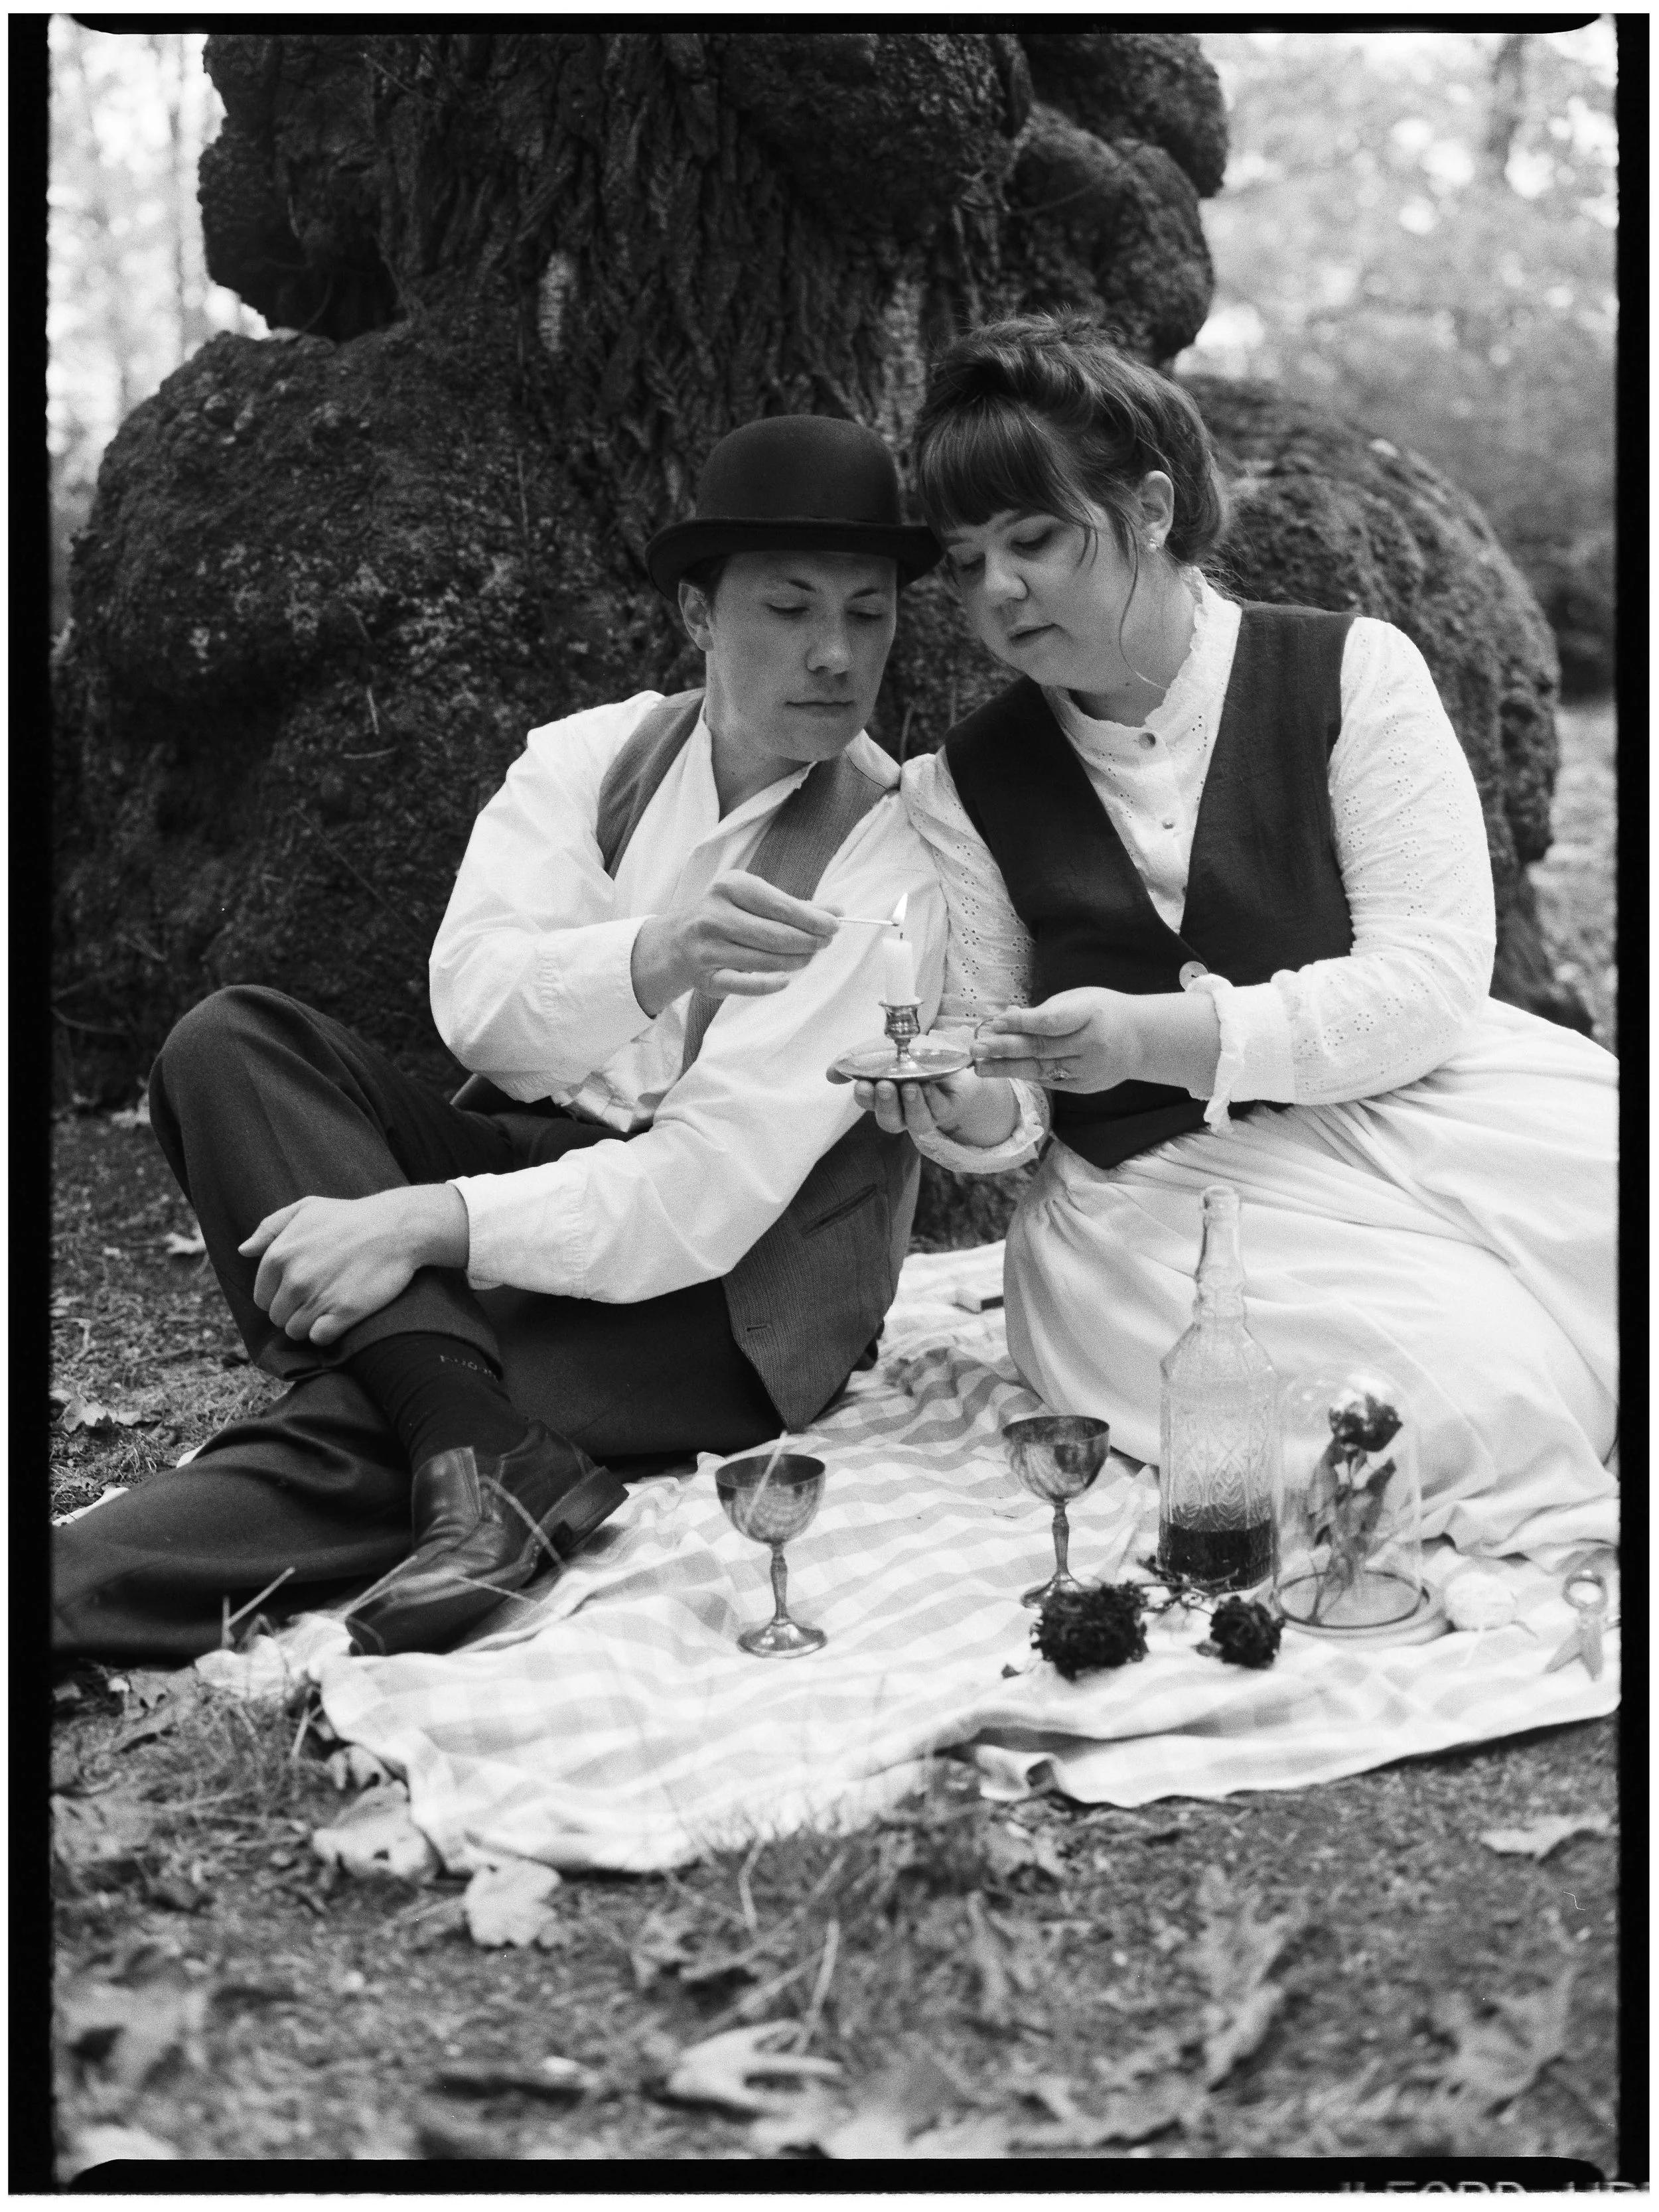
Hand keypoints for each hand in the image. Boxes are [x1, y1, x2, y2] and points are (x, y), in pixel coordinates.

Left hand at [237, 1186, 469, 1345]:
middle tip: (321, 1294)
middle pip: (278, 1318)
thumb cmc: (350, 1216)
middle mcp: (294, 1279)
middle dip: (295, 1310)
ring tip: (331, 1304)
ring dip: (311, 1323)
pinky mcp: (343, 1313)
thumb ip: (269, 1228)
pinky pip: (319, 1338)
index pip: (261, 1297)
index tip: (302, 1286)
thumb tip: (244, 1250)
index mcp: (279, 1256)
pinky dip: (327, 1332)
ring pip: (297, 1331)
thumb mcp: (306, 1209)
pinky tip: (340, 1316)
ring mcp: (318, 1298)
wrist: (397, 1227)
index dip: (279, 1296)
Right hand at [631, 871, 839, 1014]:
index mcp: (729, 887)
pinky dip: (771, 984)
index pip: (780, 905)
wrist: (676, 941)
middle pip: (776, 935)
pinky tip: (786, 979)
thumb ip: (795, 905)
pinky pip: (746, 986)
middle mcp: (714, 916)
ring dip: (796, 962)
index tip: (835, 925)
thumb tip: (838, 911)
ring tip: (808, 957)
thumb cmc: (725, 915)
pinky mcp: (707, 978)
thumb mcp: (752, 899)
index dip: (812, 918)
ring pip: (765, 961)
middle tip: (825, 943)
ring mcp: (708, 949)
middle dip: (808, 941)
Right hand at [852, 1068, 1019, 1149]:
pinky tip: (930, 1086)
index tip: (863, 1084)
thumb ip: (852, 1063)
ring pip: (915, 1122)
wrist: (944, 1053)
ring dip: (911, 1105)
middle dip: (886, 1105)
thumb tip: (830, 1075)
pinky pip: (939, 1111)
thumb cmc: (907, 1055)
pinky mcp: (946, 1109)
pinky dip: (932, 1099)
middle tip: (886, 1085)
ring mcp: (925, 1112)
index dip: (865, 1097)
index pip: (869, 1103)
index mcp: (882, 1097)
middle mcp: (902, 1110)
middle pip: (890, 1121)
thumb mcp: (878, 1052)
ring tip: (910, 1086)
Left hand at [970, 988, 1144, 1092]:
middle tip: (976, 1049)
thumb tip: (1005, 1017)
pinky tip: (1003, 1070)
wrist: (1140, 1039)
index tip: (995, 1022)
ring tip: (980, 1066)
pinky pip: (1049, 1080)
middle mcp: (1091, 1045)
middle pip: (1041, 1048)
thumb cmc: (1101, 1012)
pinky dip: (1026, 1073)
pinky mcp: (1084, 1086)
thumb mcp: (1078, 1000)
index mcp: (1091, 1015)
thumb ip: (1044, 1011)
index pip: (1050, 1022)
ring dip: (1007, 1068)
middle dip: (1004, 1048)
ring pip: (1041, 1069)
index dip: (1021, 1024)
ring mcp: (1089, 1069)